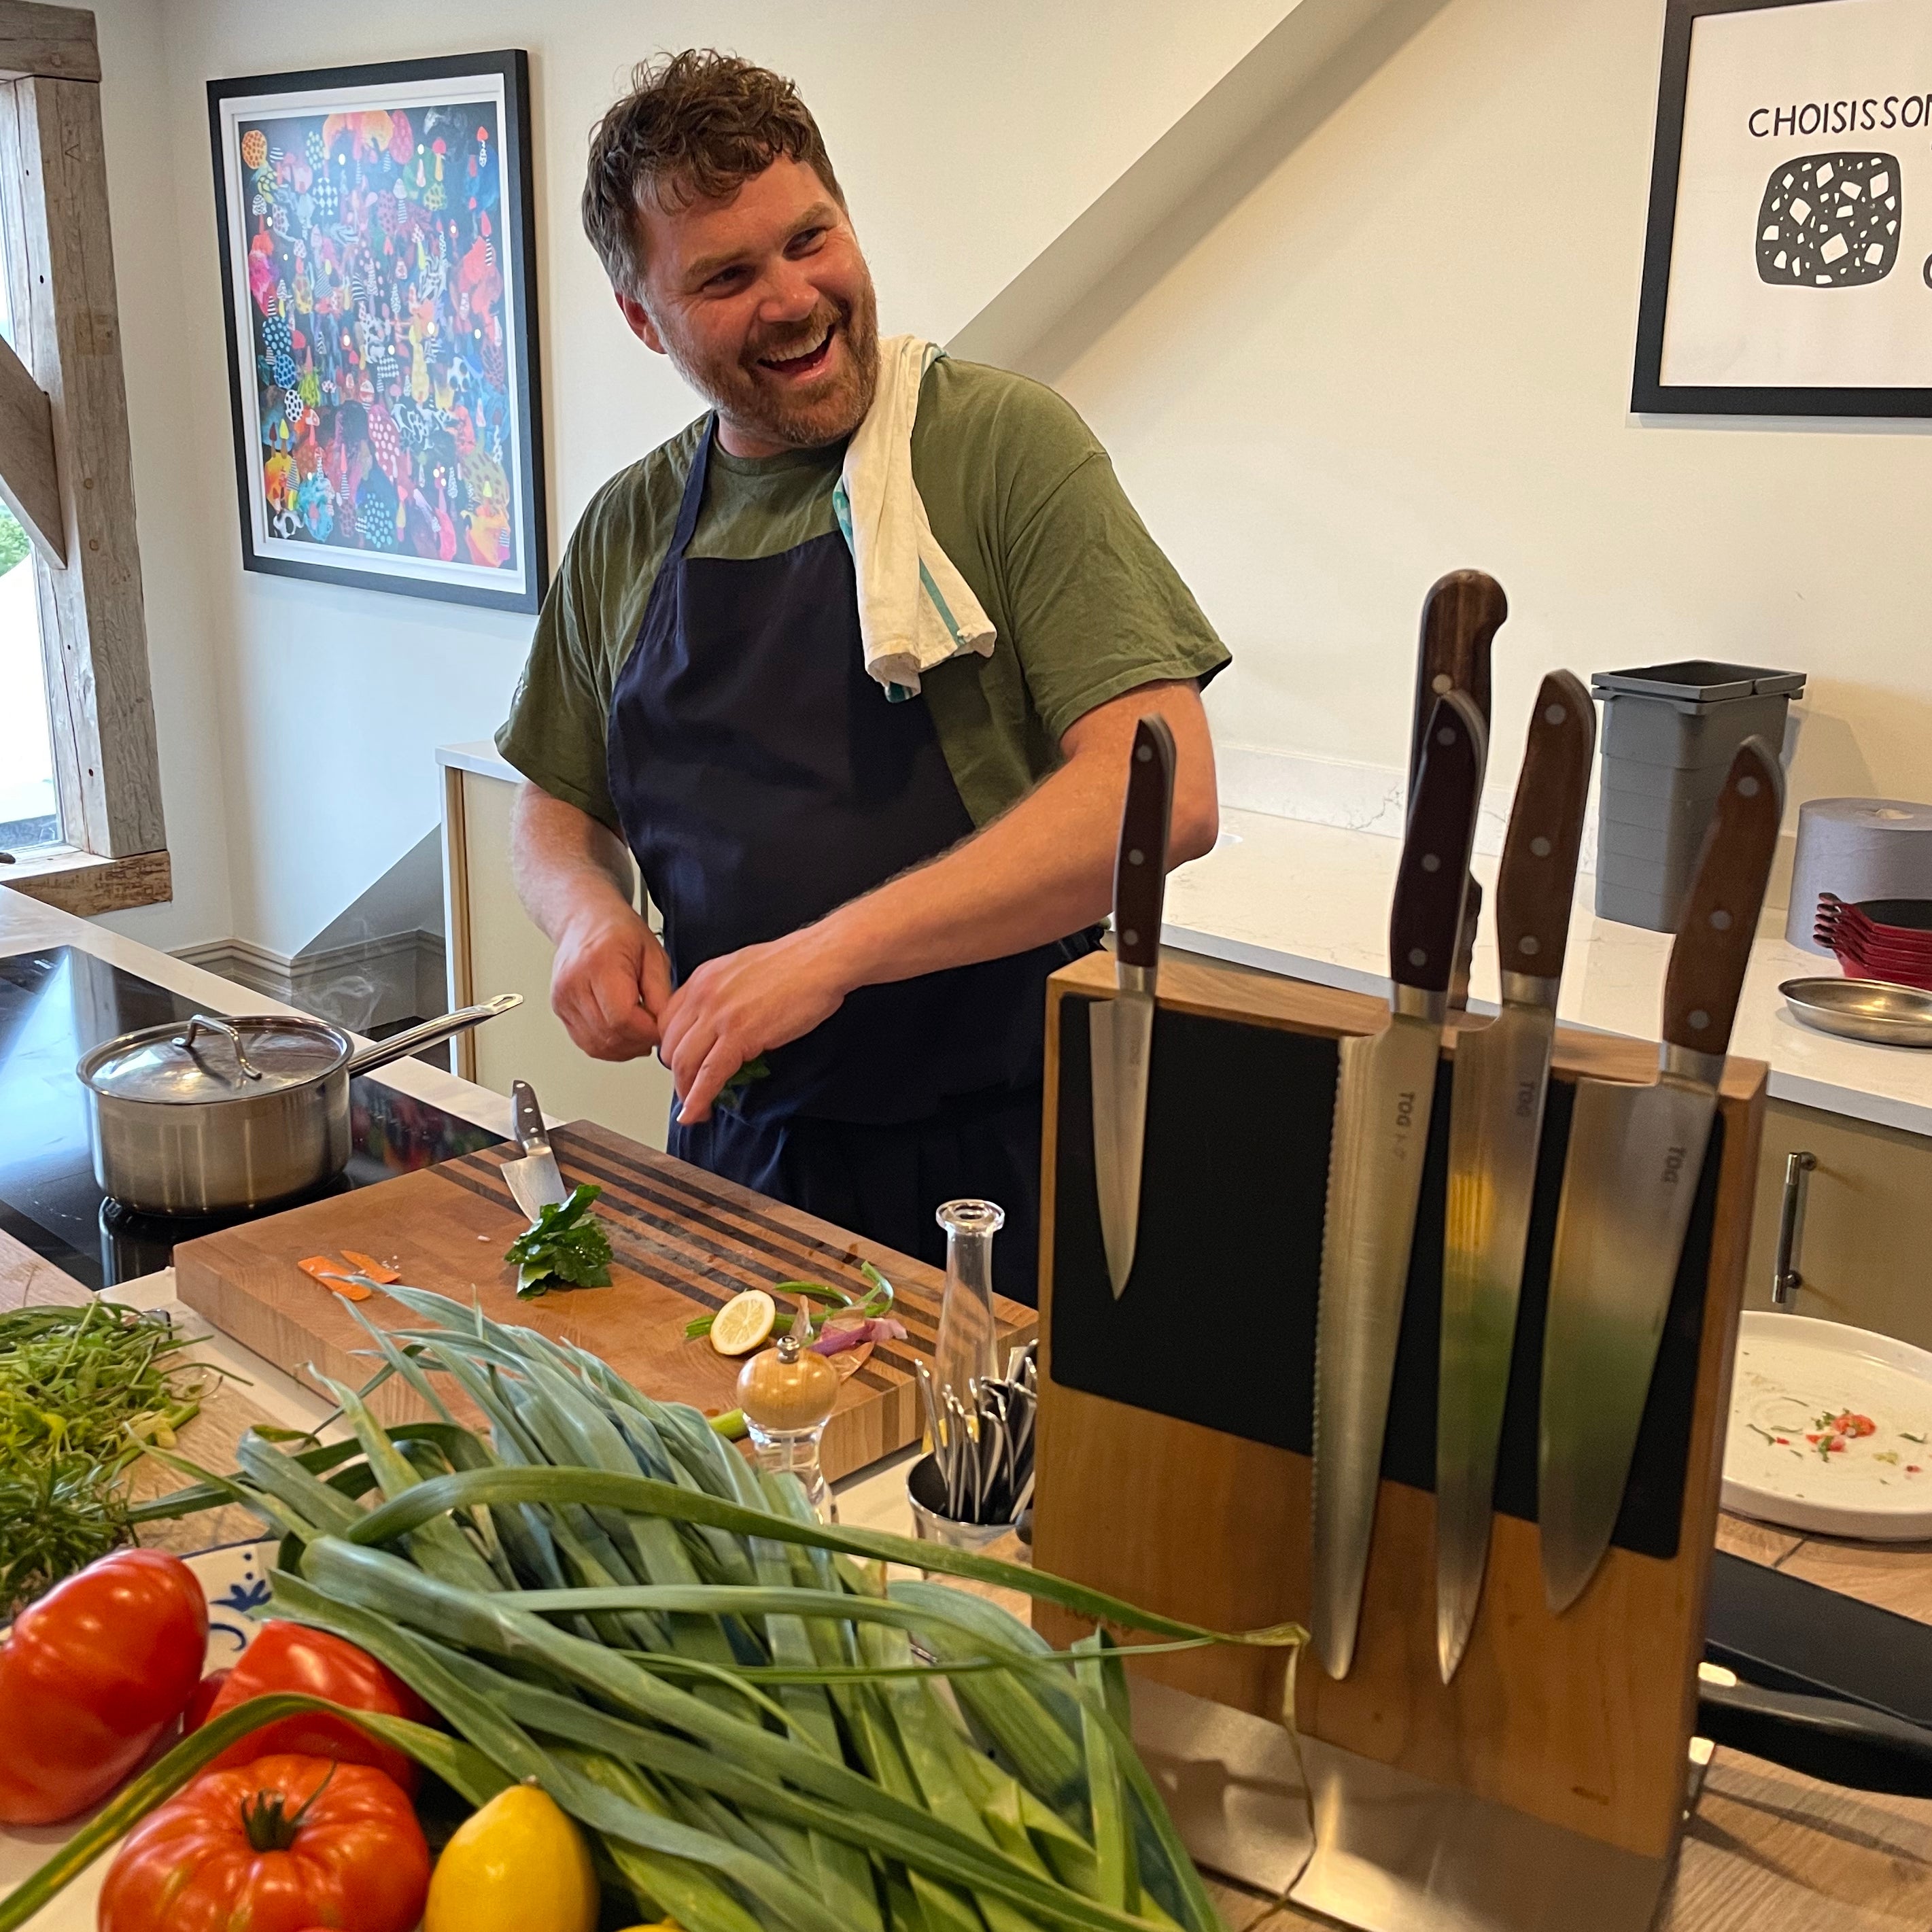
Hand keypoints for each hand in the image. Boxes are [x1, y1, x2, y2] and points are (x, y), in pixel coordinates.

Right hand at [549, 904, 671, 1060]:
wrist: (585, 920)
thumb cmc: (618, 931)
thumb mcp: (653, 953)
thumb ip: (661, 992)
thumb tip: (664, 1026)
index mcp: (599, 964)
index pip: (623, 1018)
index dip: (647, 1032)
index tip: (662, 1029)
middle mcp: (574, 983)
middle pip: (609, 1035)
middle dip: (639, 1042)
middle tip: (655, 1032)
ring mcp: (563, 998)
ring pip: (596, 1045)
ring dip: (624, 1048)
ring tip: (640, 1034)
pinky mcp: (559, 1009)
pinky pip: (586, 1042)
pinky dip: (609, 1046)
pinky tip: (623, 1035)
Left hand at [659, 929, 848, 1123]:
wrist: (821, 960)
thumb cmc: (796, 964)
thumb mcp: (744, 972)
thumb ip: (725, 995)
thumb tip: (723, 1021)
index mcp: (703, 978)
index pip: (667, 1021)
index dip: (672, 1049)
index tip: (681, 1065)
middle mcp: (703, 994)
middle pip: (670, 1045)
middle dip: (677, 1074)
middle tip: (689, 1090)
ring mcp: (719, 1015)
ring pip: (683, 1063)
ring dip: (686, 1092)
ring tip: (695, 1109)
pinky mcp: (739, 1034)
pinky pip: (709, 1074)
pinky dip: (698, 1099)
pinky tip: (697, 1112)